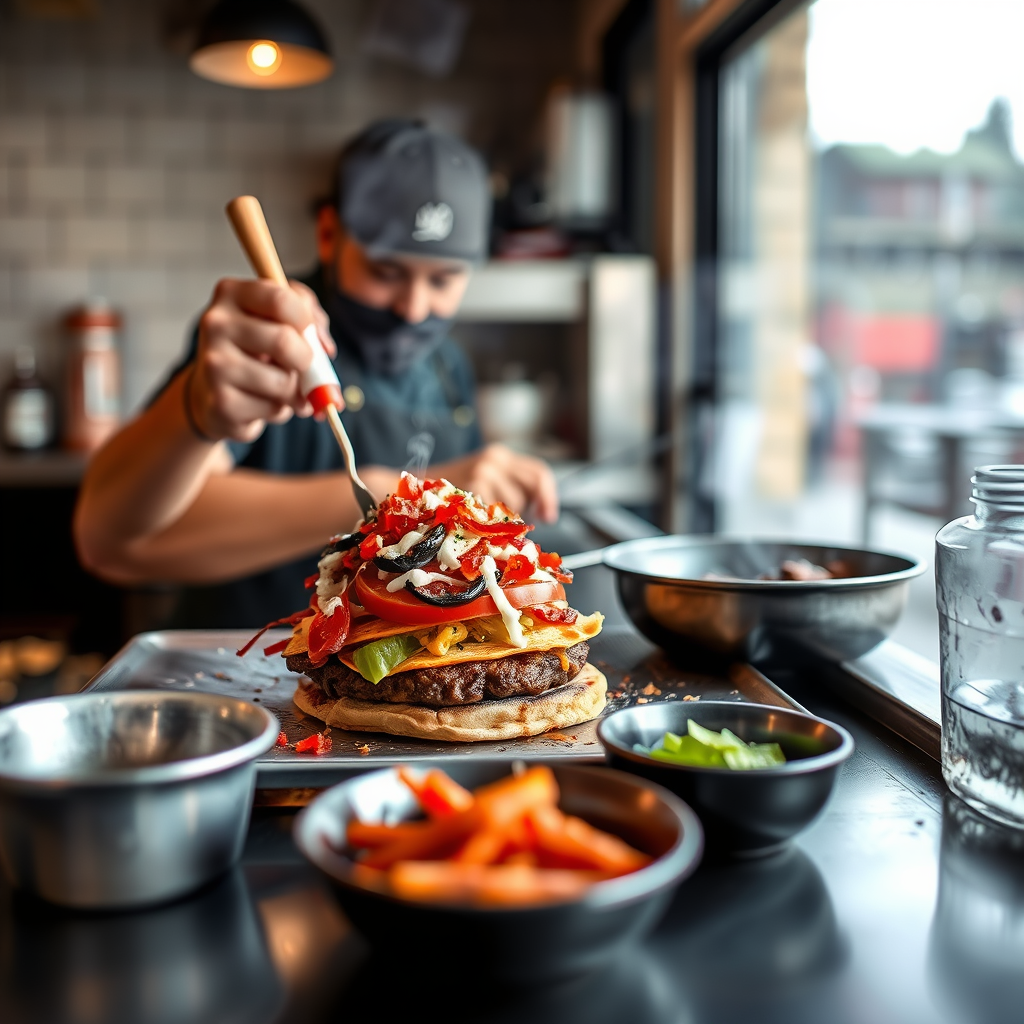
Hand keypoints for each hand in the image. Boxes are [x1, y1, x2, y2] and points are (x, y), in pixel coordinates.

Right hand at [186, 278, 336, 442]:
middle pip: (284, 341)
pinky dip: (281, 410)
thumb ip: (309, 316)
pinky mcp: (221, 402)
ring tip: (281, 387)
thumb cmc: (256, 349)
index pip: (281, 299)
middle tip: (302, 365)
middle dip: (306, 360)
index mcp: (231, 293)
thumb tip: (324, 348)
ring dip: (295, 390)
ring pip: (283, 382)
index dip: (306, 321)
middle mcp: (215, 324)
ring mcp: (214, 364)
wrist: (214, 394)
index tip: (307, 333)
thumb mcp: (280, 319)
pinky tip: (263, 403)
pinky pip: (274, 409)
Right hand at [431, 444, 558, 523]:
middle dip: (526, 508)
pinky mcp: (472, 487)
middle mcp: (494, 459)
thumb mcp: (483, 478)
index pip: (539, 472)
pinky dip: (489, 523)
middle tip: (512, 521)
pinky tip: (473, 520)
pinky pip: (495, 513)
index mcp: (499, 455)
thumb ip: (509, 486)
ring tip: (481, 515)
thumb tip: (539, 511)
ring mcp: (483, 471)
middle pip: (530, 488)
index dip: (548, 495)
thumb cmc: (451, 492)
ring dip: (503, 517)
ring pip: (514, 504)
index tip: (549, 515)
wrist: (415, 489)